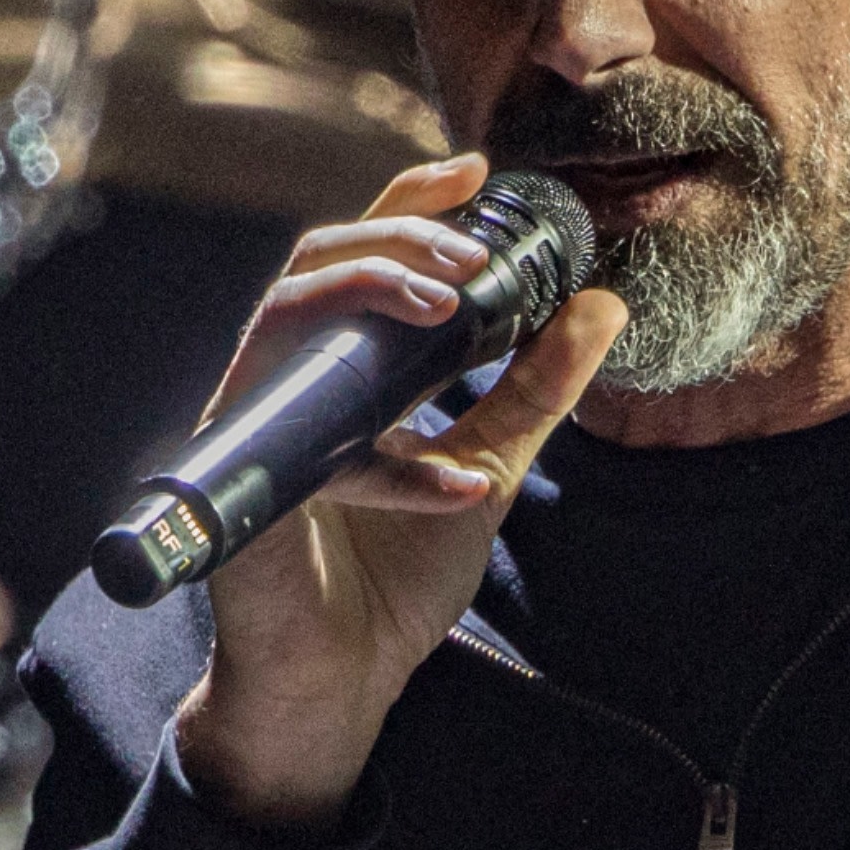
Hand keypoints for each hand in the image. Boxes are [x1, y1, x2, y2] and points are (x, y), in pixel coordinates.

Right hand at [164, 155, 627, 835]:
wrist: (345, 679)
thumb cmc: (396, 577)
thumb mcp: (489, 467)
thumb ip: (535, 391)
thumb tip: (601, 305)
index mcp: (349, 369)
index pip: (366, 256)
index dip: (411, 204)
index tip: (479, 171)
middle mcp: (297, 380)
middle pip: (316, 258)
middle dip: (396, 239)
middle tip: (474, 258)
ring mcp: (262, 424)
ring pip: (283, 309)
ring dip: (368, 290)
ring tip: (451, 303)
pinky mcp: (248, 483)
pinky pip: (308, 440)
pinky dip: (391, 463)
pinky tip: (456, 485)